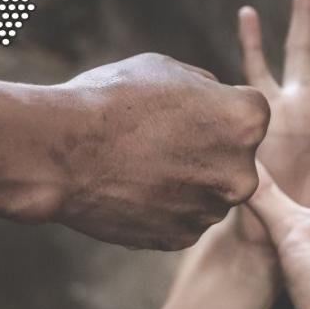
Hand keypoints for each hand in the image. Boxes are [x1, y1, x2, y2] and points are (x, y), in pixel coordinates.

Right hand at [55, 53, 269, 249]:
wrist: (61, 151)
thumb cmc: (113, 100)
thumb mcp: (169, 71)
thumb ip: (208, 90)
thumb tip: (218, 103)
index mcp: (248, 122)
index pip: (248, 114)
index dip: (214, 108)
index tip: (182, 110)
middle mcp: (243, 172)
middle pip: (234, 159)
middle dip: (208, 150)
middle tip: (161, 140)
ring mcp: (213, 210)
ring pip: (210, 192)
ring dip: (187, 181)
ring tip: (142, 163)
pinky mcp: (183, 238)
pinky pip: (183, 218)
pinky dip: (164, 207)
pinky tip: (134, 189)